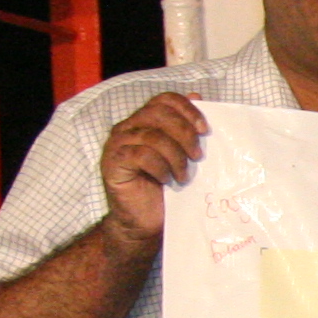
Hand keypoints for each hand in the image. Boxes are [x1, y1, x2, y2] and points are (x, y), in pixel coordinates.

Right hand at [98, 93, 207, 248]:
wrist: (145, 221)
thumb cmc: (166, 189)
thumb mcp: (182, 156)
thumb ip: (187, 128)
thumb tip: (197, 95)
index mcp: (144, 121)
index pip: (165, 100)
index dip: (187, 110)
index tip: (205, 130)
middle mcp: (128, 127)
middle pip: (159, 114)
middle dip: (184, 133)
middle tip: (197, 156)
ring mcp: (117, 144)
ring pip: (152, 136)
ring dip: (175, 157)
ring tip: (184, 176)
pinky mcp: (113, 162)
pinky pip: (140, 155)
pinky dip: (160, 167)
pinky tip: (167, 180)